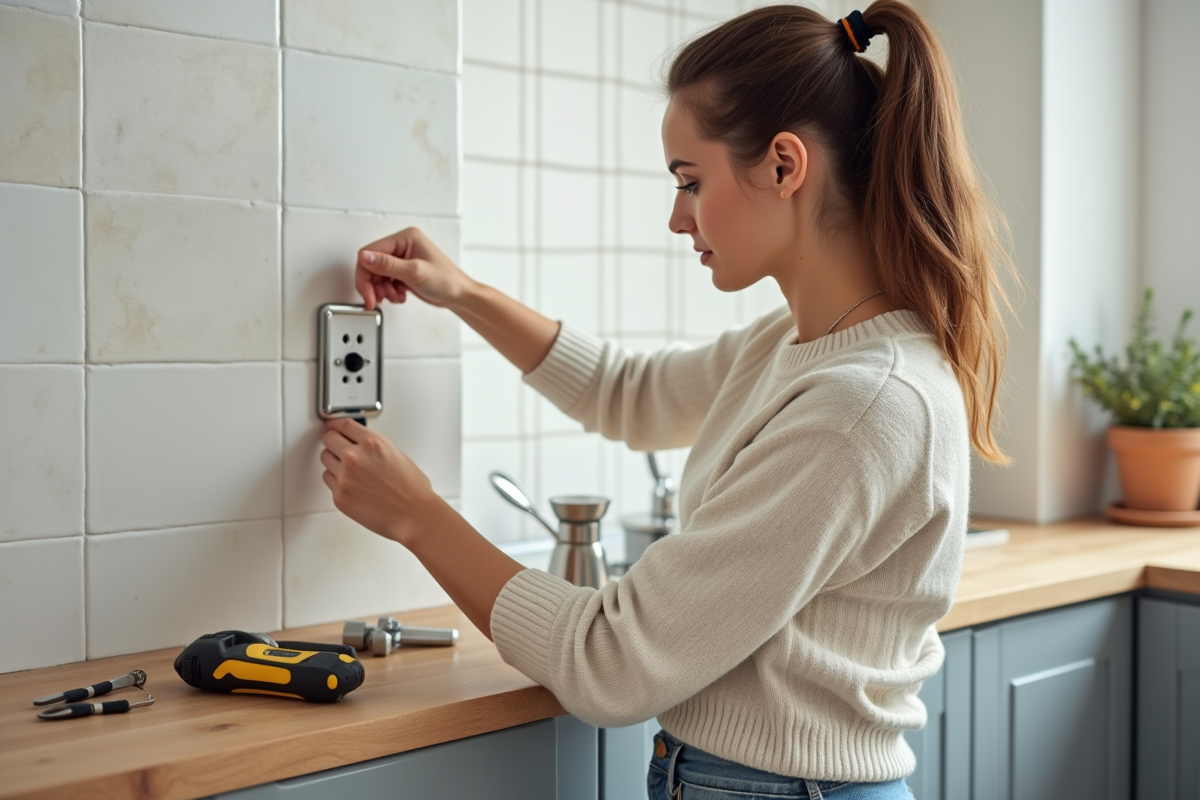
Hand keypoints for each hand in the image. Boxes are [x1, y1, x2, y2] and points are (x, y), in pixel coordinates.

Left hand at [320, 418, 440, 545]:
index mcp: (372, 443)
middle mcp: (355, 457)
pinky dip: (336, 480)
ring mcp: (345, 477)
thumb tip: (363, 447)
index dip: (336, 423)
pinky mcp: (340, 496)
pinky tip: (350, 483)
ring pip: (325, 459)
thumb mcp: (399, 456)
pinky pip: (328, 480)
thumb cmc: (413, 490)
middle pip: (329, 439)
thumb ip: (376, 449)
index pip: (344, 425)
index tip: (332, 424)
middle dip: (333, 441)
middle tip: (337, 445)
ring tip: (347, 468)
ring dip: (334, 461)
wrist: (413, 515)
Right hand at [356, 227, 473, 310]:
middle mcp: (403, 246)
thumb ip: (388, 265)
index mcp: (406, 238)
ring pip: (377, 275)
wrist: (459, 296)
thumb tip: (366, 257)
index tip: (367, 291)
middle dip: (372, 284)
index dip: (365, 273)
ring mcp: (402, 259)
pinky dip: (388, 292)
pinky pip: (385, 281)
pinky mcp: (403, 272)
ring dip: (381, 290)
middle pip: (372, 264)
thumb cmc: (447, 281)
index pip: (371, 251)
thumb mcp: (415, 272)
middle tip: (375, 299)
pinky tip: (398, 296)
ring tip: (393, 297)